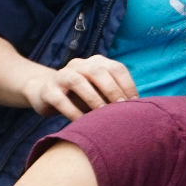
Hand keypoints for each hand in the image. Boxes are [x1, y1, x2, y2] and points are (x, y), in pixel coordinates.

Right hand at [20, 55, 137, 119]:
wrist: (45, 93)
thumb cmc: (82, 96)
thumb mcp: (100, 93)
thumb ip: (116, 97)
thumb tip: (141, 111)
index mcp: (97, 62)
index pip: (116, 68)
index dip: (127, 85)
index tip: (135, 104)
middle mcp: (79, 64)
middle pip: (97, 72)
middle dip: (112, 90)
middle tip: (121, 108)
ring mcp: (61, 75)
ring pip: (77, 82)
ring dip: (93, 98)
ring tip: (102, 114)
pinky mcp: (47, 90)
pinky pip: (60, 99)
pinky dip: (72, 111)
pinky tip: (82, 123)